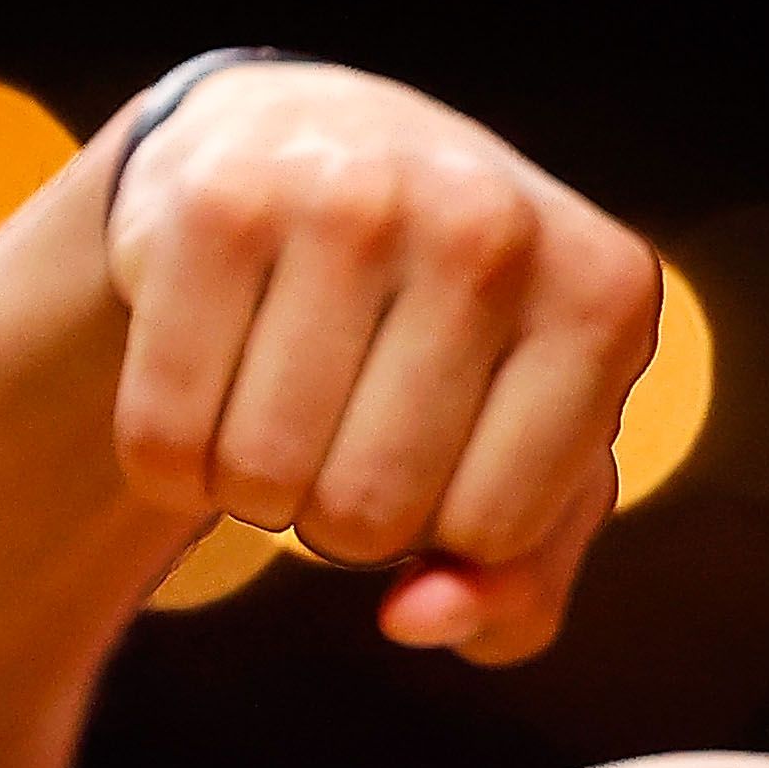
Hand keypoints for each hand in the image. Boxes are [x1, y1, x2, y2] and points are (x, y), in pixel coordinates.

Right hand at [100, 63, 659, 660]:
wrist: (313, 147)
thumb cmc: (449, 340)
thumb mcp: (529, 458)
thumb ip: (515, 587)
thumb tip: (416, 620)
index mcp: (605, 297)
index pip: (493, 535)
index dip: (444, 531)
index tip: (443, 449)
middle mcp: (494, 228)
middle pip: (368, 516)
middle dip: (339, 517)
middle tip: (344, 423)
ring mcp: (355, 198)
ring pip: (261, 480)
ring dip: (250, 488)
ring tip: (279, 399)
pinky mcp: (217, 203)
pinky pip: (163, 432)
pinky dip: (167, 457)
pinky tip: (204, 384)